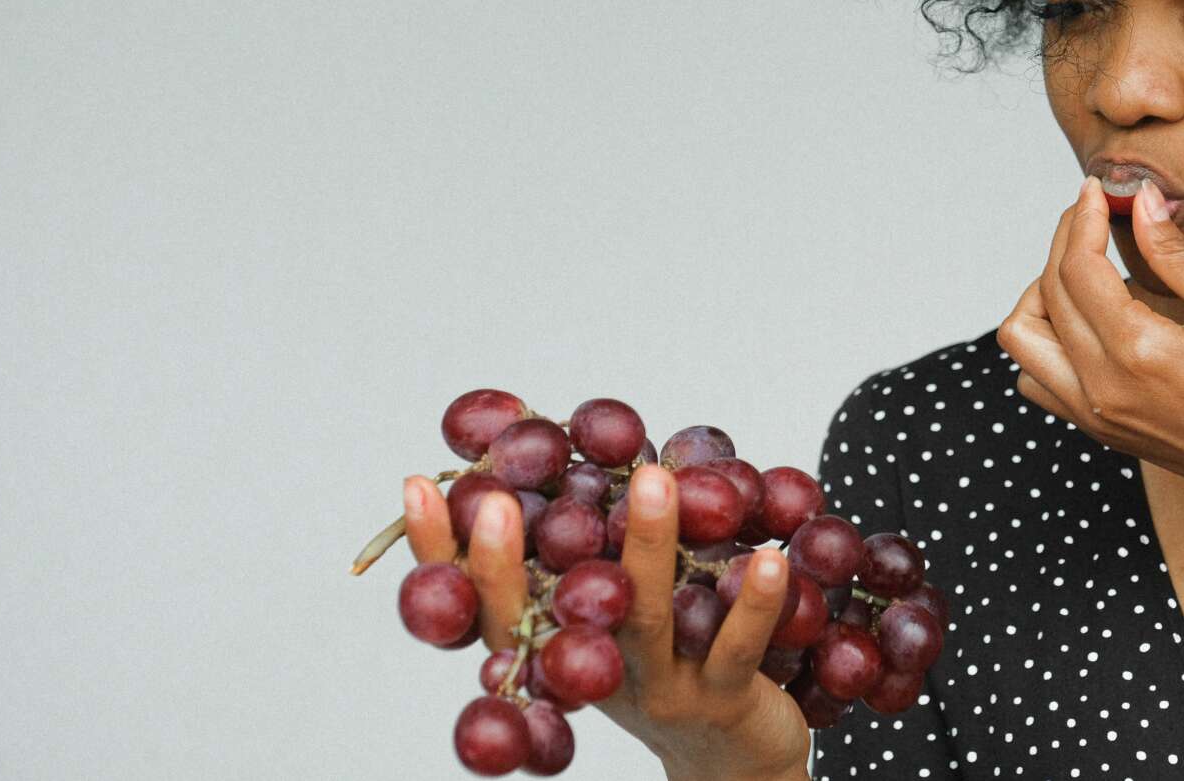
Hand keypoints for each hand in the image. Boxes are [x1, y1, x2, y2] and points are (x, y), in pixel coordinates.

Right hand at [401, 467, 811, 779]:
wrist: (735, 762)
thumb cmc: (673, 663)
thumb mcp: (623, 605)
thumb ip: (594, 540)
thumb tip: (573, 434)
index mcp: (560, 643)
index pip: (481, 601)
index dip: (442, 551)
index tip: (415, 486)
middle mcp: (594, 670)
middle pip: (542, 616)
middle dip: (510, 559)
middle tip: (497, 496)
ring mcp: (656, 688)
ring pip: (643, 617)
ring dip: (647, 545)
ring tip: (652, 479)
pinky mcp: (721, 699)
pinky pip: (734, 645)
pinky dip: (754, 600)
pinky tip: (769, 556)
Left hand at [995, 175, 1183, 519]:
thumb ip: (1177, 254)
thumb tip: (1140, 202)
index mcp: (1138, 352)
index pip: (1077, 268)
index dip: (1082, 218)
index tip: (1098, 189)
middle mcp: (1101, 387)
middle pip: (1045, 295)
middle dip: (1064, 242)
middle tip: (1094, 214)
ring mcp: (1094, 414)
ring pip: (1023, 341)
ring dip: (1040, 295)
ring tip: (1085, 270)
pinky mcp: (1098, 428)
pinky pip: (1038, 378)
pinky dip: (1046, 341)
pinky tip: (1088, 321)